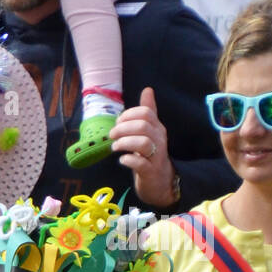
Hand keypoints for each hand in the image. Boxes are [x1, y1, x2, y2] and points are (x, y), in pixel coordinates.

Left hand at [109, 87, 175, 207]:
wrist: (159, 181)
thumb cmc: (150, 154)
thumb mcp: (149, 131)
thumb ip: (148, 112)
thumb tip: (148, 89)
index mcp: (157, 128)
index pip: (145, 113)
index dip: (128, 115)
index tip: (117, 122)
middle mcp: (159, 139)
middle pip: (143, 126)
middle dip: (123, 128)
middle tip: (112, 135)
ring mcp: (156, 156)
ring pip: (143, 143)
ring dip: (124, 143)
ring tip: (115, 147)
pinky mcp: (150, 171)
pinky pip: (140, 163)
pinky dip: (129, 160)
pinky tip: (122, 159)